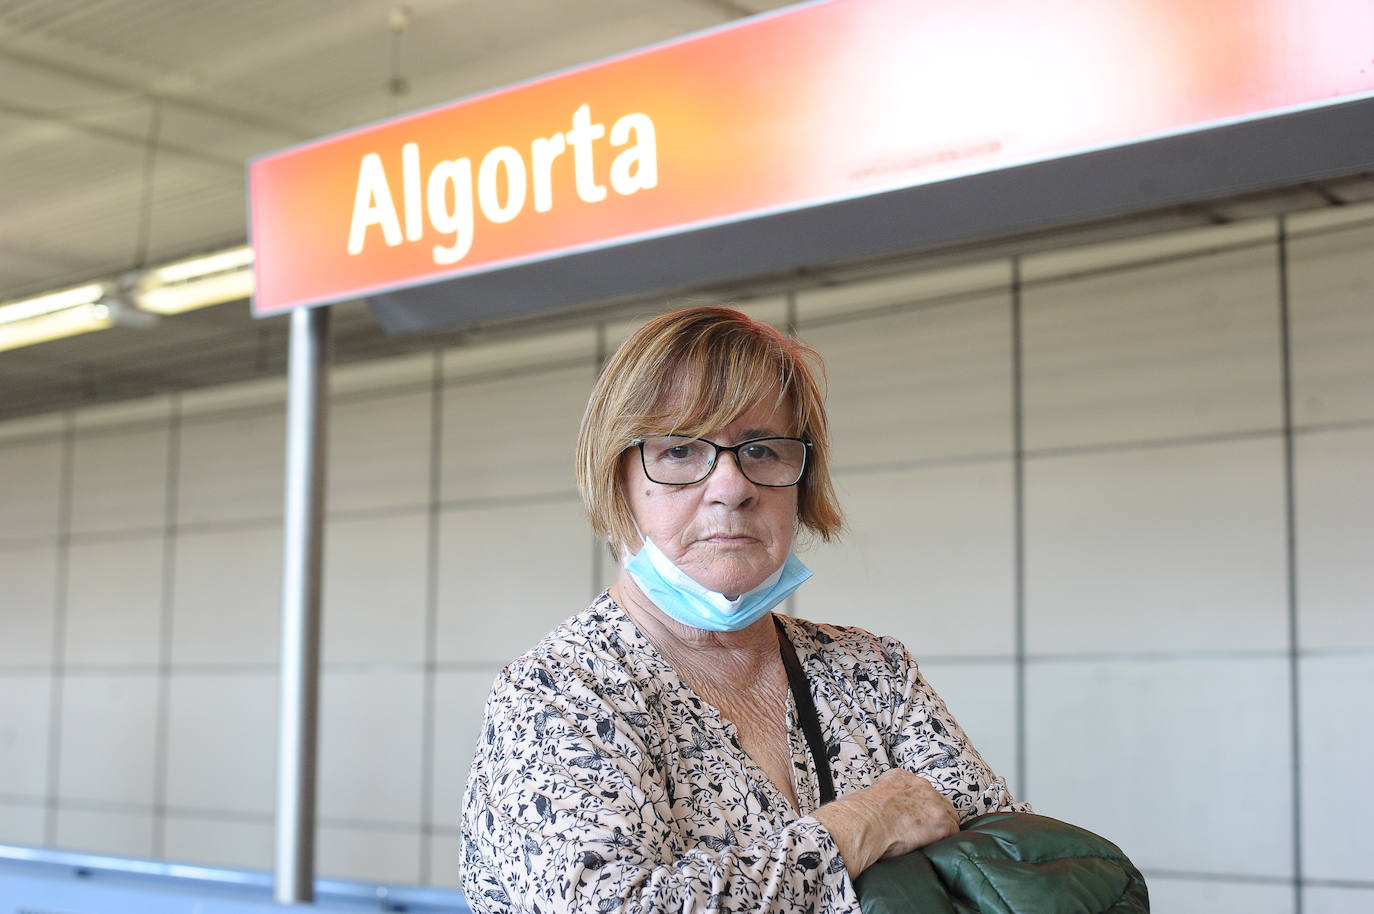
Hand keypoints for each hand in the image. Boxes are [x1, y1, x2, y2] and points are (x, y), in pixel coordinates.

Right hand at [811, 769, 960, 878]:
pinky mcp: (940, 821)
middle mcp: (919, 785)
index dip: (920, 808)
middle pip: (938, 802)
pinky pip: (953, 833)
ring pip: (948, 816)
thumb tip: (879, 815)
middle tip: (922, 834)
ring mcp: (932, 802)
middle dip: (933, 817)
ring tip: (928, 843)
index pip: (920, 791)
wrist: (860, 825)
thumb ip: (882, 801)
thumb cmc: (856, 817)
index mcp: (900, 777)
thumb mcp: (869, 798)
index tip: (915, 820)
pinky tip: (934, 848)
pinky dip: (945, 842)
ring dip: (940, 829)